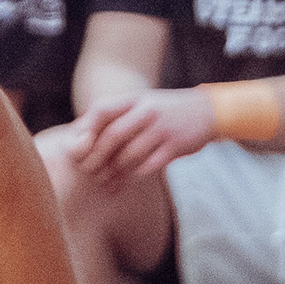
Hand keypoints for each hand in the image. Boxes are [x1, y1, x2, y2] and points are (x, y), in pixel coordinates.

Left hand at [65, 90, 215, 183]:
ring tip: (102, 181)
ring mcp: (161, 129)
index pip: (101, 110)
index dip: (85, 129)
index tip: (78, 147)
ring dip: (113, 171)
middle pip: (112, 135)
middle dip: (96, 156)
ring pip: (129, 155)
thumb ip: (116, 115)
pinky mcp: (174, 147)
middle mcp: (146, 111)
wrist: (206, 111)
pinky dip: (131, 178)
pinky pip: (147, 166)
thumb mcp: (141, 103)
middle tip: (87, 170)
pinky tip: (122, 184)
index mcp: (134, 99)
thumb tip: (80, 134)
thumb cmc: (164, 110)